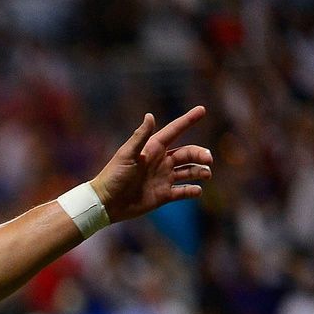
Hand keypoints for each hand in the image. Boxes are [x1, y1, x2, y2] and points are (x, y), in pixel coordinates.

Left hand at [91, 106, 211, 222]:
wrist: (106, 203)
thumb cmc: (113, 176)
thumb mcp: (127, 155)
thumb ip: (140, 137)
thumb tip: (150, 115)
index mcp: (153, 149)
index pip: (175, 131)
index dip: (188, 120)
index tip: (202, 110)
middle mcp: (161, 162)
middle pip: (188, 153)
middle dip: (200, 154)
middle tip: (208, 159)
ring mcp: (163, 178)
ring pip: (189, 171)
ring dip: (200, 171)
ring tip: (206, 174)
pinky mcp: (163, 195)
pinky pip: (183, 191)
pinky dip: (192, 191)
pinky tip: (197, 190)